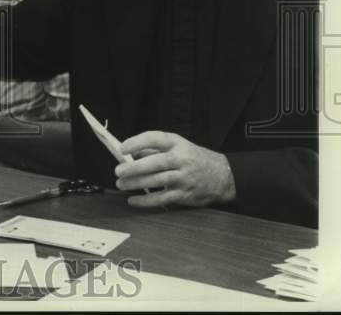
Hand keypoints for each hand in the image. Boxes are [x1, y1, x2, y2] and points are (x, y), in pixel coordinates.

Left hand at [114, 131, 235, 208]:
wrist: (222, 176)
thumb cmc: (194, 158)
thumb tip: (132, 154)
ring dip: (136, 184)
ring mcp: (183, 178)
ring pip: (156, 181)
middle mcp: (180, 159)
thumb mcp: (178, 146)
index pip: (154, 138)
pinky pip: (162, 199)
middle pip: (154, 162)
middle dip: (134, 167)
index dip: (137, 142)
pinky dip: (145, 201)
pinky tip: (133, 200)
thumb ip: (155, 148)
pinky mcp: (184, 195)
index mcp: (177, 144)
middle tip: (118, 171)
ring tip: (121, 184)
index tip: (123, 148)